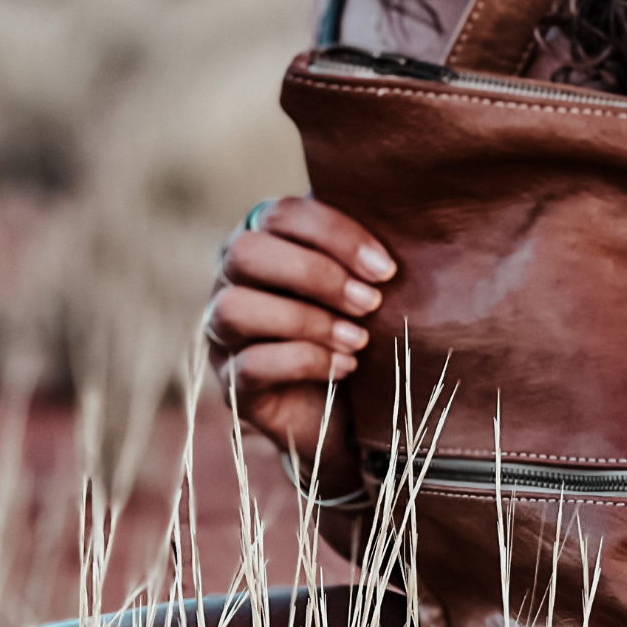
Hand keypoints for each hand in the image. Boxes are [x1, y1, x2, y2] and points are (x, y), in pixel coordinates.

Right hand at [206, 196, 395, 490]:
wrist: (353, 413)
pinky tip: (346, 366)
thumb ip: (367, 247)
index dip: (333, 235)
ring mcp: (223, 334)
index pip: (281, 214)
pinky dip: (304, 362)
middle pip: (245, 253)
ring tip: (360, 340)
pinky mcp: (234, 384)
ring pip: (235, 309)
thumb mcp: (368, 281)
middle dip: (315, 275)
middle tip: (370, 302)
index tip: (385, 268)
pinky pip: (250, 365)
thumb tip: (404, 212)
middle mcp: (231, 281)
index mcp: (264, 240)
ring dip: (307, 321)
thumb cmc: (363, 328)